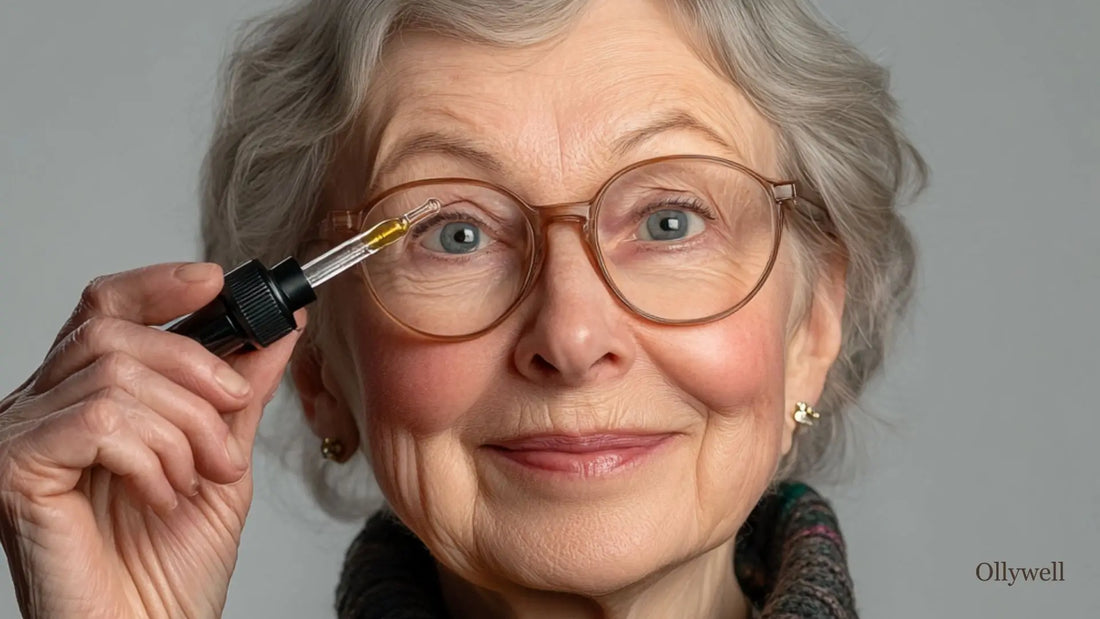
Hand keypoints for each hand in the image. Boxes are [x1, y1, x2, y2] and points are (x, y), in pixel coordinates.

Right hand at [0, 262, 305, 618]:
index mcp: (84, 399)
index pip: (107, 310)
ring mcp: (20, 437)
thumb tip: (277, 328)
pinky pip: (99, 419)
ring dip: (185, 426)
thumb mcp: (223, 459)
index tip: (217, 282)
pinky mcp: (13, 469)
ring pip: (116, 375)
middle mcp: (42, 410)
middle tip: (233, 413)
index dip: (160, 285)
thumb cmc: (172, 568)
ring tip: (201, 476)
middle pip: (116, 333)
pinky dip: (151, 455)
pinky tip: (162, 495)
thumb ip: (239, 393)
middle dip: (196, 369)